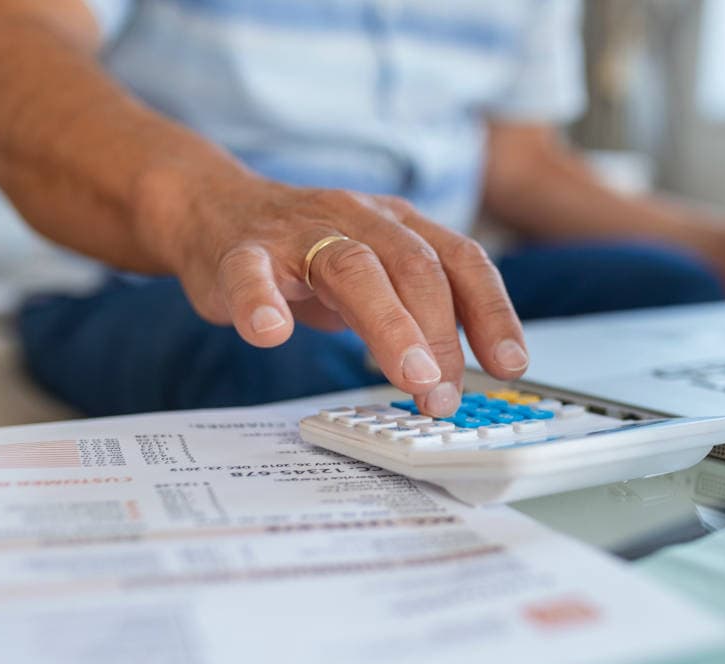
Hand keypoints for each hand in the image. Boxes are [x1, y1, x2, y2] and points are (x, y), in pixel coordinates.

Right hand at [146, 173, 529, 417]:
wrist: (214, 209)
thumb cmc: (310, 252)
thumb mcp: (378, 273)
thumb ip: (418, 313)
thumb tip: (463, 377)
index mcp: (400, 226)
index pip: (463, 260)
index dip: (492, 311)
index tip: (510, 363)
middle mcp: (359, 219)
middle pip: (415, 267)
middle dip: (441, 334)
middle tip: (445, 394)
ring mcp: (299, 232)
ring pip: (351, 266)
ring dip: (389, 324)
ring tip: (409, 375)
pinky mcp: (240, 251)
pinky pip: (250, 271)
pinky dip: (261, 300)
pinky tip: (271, 332)